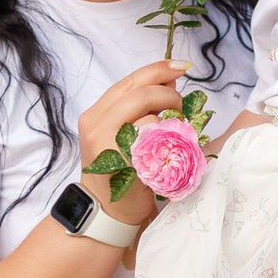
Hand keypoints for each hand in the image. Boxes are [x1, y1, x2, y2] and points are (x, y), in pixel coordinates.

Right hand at [76, 60, 191, 222]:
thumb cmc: (119, 172)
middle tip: (181, 106)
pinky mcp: (124, 161)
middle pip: (141, 92)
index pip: (130, 81)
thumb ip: (140, 107)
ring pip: (149, 113)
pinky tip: (170, 147)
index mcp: (95, 114)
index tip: (180, 66)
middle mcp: (97, 124)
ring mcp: (108, 143)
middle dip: (169, 94)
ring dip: (170, 118)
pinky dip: (168, 139)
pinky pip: (155, 139)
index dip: (158, 69)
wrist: (106, 211)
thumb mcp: (122, 133)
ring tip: (175, 130)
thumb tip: (169, 80)